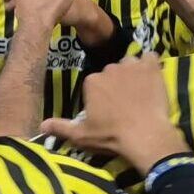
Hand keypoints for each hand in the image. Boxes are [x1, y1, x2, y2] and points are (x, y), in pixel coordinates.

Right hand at [40, 57, 187, 169]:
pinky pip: (150, 57)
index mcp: (91, 81)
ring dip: (133, 73)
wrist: (145, 135)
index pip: (94, 83)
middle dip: (116, 84)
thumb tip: (40, 125)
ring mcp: (131, 66)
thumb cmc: (111, 136)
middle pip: (112, 72)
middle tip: (124, 103)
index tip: (107, 110)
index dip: (100, 96)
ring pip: (130, 64)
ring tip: (139, 91)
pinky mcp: (151, 67)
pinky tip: (152, 78)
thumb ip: (60, 127)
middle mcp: (109, 68)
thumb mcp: (81, 135)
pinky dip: (151, 65)